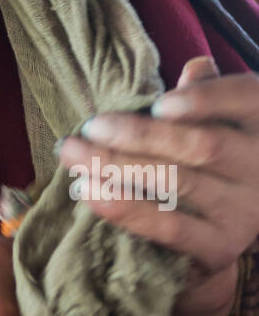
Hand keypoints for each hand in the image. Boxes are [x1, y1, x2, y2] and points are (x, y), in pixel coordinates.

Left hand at [56, 57, 258, 315]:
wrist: (230, 221)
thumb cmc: (214, 154)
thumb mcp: (217, 118)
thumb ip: (206, 92)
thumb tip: (195, 67)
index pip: (241, 99)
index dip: (203, 101)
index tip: (158, 105)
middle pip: (201, 146)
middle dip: (138, 134)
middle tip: (88, 126)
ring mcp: (245, 211)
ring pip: (177, 183)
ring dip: (117, 166)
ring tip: (74, 155)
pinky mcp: (222, 247)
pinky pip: (170, 228)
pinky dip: (126, 209)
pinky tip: (89, 191)